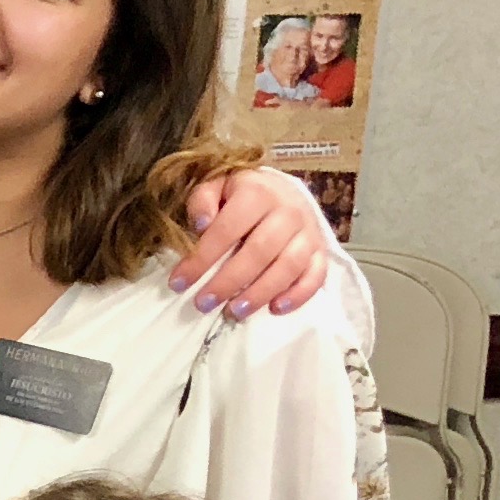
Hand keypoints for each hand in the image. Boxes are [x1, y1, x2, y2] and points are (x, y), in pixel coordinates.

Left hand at [172, 163, 335, 317]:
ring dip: (260, 293)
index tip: (179, 282)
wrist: (282, 190)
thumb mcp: (217, 187)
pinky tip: (276, 309)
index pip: (228, 229)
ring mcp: (308, 232)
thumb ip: (203, 201)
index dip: (202, 258)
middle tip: (203, 303)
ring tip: (234, 312)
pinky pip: (316, 276)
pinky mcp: (320, 251)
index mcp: (258, 193)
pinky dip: (299, 295)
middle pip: (260, 251)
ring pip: (288, 266)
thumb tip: (201, 224)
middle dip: (229, 282)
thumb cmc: (241, 195)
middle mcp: (288, 212)